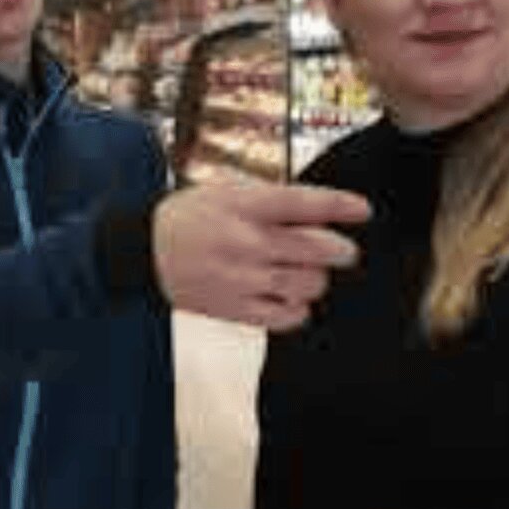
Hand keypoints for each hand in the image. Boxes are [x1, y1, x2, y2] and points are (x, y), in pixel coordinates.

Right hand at [152, 181, 369, 328]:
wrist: (145, 250)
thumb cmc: (191, 216)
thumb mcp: (227, 191)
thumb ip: (272, 199)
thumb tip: (322, 211)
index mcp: (245, 206)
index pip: (305, 204)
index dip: (341, 206)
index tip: (363, 210)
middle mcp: (247, 242)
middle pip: (318, 249)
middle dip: (340, 250)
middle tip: (342, 251)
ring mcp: (242, 279)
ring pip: (309, 285)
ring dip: (317, 279)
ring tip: (306, 274)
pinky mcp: (235, 309)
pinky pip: (288, 317)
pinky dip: (298, 309)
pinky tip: (288, 298)